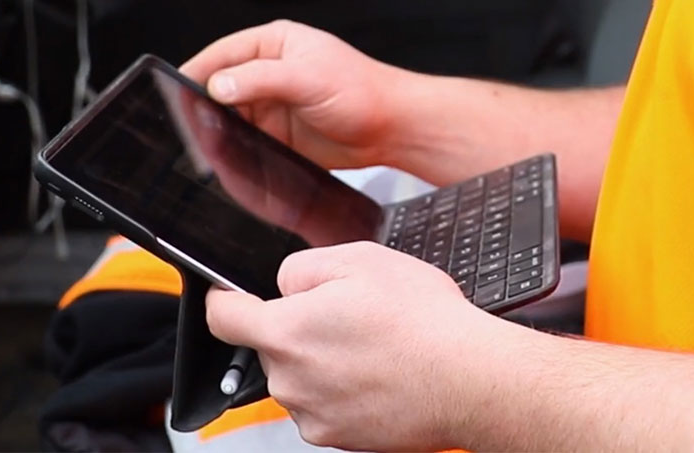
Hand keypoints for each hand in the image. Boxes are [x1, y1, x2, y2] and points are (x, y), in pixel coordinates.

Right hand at [181, 21, 411, 171]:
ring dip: (217, 129)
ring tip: (209, 142)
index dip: (197, 71)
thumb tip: (220, 84)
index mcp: (273, 44)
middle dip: (203, 105)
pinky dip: (233, 149)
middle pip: (218, 87)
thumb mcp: (308, 77)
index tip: (176, 91)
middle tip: (192, 123)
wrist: (390, 128)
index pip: (221, 54)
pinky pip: (243, 141)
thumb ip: (260, 79)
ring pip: (227, 117)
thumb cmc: (363, 90)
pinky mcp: (275, 135)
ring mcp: (270, 105)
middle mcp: (267, 73)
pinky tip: (230, 155)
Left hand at [204, 242, 520, 450]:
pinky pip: (324, 405)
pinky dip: (343, 390)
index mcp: (285, 331)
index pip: (223, 316)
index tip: (233, 295)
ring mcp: (313, 414)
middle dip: (300, 326)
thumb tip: (284, 284)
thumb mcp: (360, 259)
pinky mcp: (339, 439)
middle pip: (272, 346)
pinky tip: (380, 374)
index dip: (226, 298)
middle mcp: (290, 380)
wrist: (469, 380)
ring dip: (323, 360)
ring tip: (375, 346)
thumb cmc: (423, 322)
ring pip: (301, 376)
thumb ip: (302, 267)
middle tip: (350, 313)